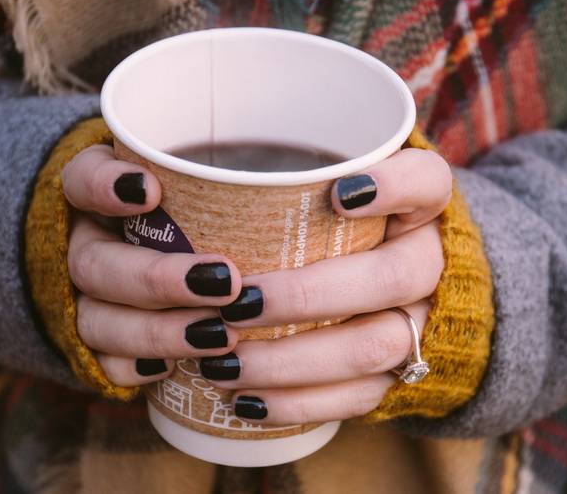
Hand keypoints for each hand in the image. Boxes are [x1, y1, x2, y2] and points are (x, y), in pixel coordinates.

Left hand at [62, 144, 451, 424]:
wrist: (387, 268)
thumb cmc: (323, 214)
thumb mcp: (308, 173)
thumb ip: (259, 162)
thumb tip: (135, 180)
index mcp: (419, 202)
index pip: (428, 182)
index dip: (394, 186)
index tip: (337, 192)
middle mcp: (430, 259)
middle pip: (394, 277)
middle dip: (310, 295)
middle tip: (235, 302)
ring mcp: (421, 320)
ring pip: (376, 348)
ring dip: (295, 360)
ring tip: (223, 363)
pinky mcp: (397, 372)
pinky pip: (359, 398)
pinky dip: (299, 404)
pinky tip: (244, 403)